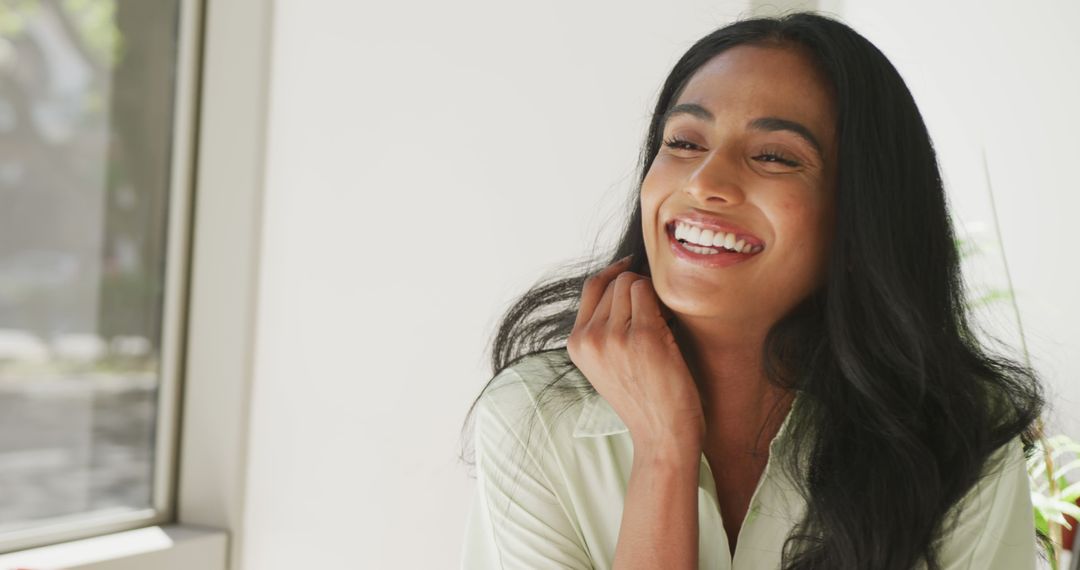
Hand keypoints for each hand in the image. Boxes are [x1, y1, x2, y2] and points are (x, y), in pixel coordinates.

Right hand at [567, 255, 705, 450]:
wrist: (662, 436)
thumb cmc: (643, 399)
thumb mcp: (605, 364)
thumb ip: (602, 328)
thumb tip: (623, 278)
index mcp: (577, 344)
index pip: (593, 286)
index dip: (616, 273)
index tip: (633, 270)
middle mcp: (590, 338)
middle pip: (616, 282)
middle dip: (638, 290)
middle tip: (656, 317)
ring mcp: (615, 336)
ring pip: (634, 283)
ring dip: (653, 297)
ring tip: (663, 325)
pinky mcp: (645, 336)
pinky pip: (652, 293)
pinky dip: (665, 303)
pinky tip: (672, 326)